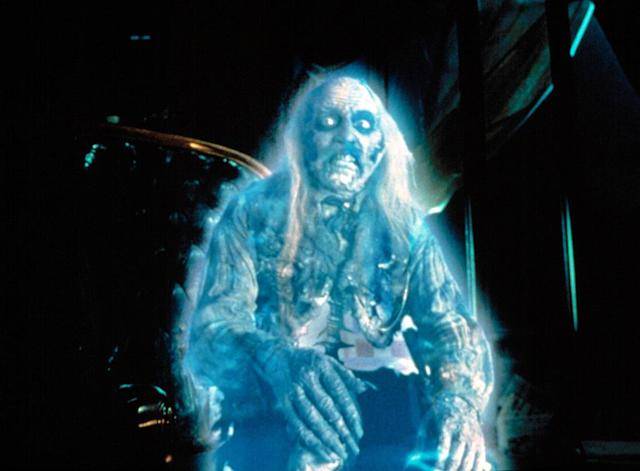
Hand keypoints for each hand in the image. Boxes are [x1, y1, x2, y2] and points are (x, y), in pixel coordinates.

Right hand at [260, 346, 366, 463]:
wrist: (277, 356)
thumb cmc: (308, 360)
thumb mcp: (327, 360)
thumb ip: (345, 375)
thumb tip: (364, 389)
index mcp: (322, 365)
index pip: (340, 392)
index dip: (351, 413)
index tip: (359, 431)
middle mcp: (307, 377)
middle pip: (327, 407)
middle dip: (341, 429)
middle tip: (353, 446)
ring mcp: (293, 389)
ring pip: (311, 417)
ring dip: (326, 436)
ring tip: (338, 450)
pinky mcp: (282, 400)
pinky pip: (296, 422)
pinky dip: (308, 436)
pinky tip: (319, 446)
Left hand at [408, 395, 489, 470]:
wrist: (463, 400)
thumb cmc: (440, 413)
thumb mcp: (429, 420)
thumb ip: (422, 438)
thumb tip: (415, 457)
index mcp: (448, 424)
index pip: (443, 446)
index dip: (439, 461)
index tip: (434, 470)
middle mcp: (462, 431)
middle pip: (456, 457)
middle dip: (449, 470)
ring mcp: (473, 437)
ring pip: (469, 462)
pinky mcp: (480, 442)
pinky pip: (479, 461)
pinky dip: (474, 470)